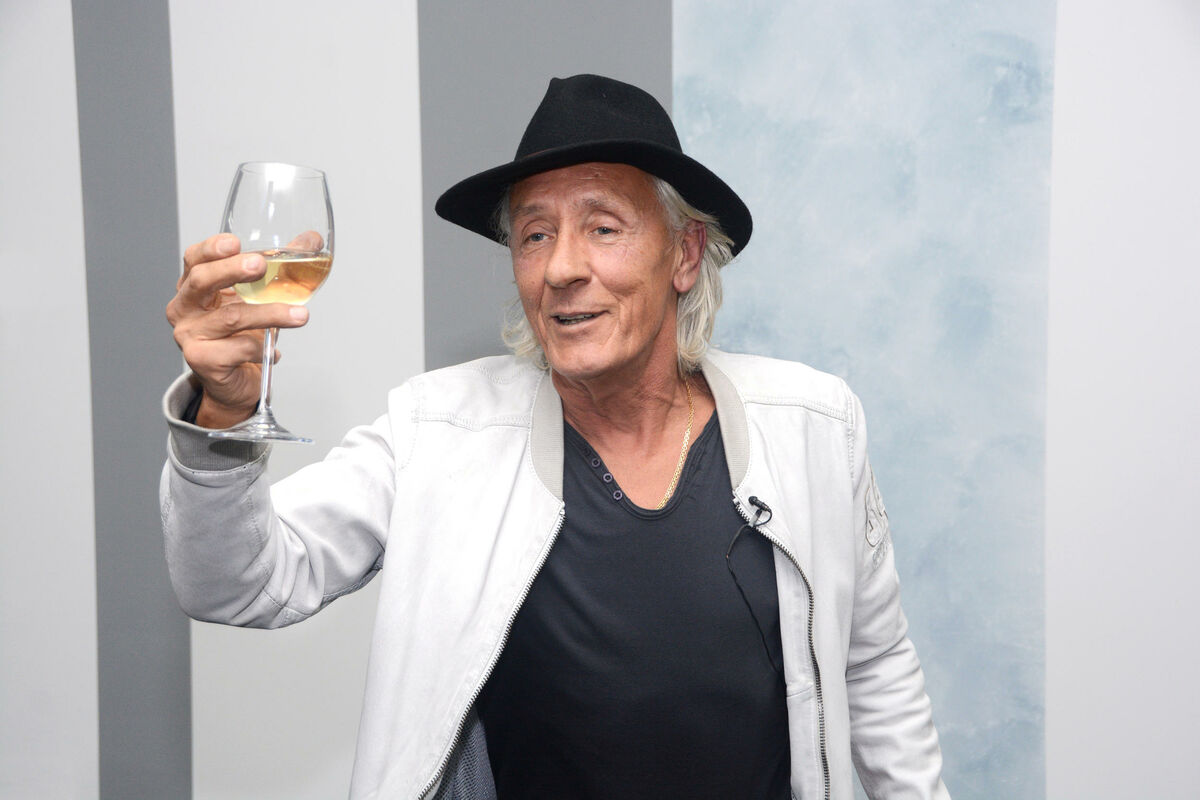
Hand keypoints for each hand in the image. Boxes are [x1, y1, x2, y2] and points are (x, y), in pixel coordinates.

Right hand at [166, 233, 310, 428]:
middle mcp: (184, 308)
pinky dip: (263, 348)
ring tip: (301, 316)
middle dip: (232, 270)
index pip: (194, 259)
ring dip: (270, 314)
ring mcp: (190, 335)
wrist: (236, 382)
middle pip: (201, 281)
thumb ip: (282, 267)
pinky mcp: (202, 361)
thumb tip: (312, 239)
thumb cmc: (242, 335)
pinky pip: (238, 349)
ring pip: (231, 317)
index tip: (235, 241)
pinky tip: (274, 352)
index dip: (212, 248)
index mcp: (194, 287)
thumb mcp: (260, 297)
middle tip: (261, 264)